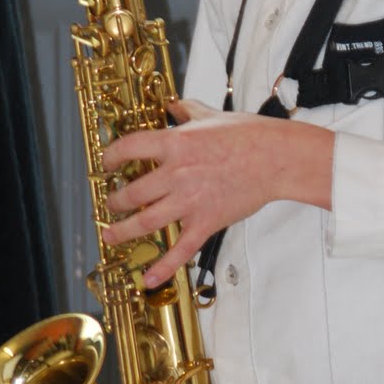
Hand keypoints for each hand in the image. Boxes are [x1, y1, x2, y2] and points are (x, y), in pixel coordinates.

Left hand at [102, 98, 334, 286]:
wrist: (277, 158)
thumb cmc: (249, 135)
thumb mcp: (211, 116)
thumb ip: (187, 111)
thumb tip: (174, 105)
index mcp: (175, 144)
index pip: (129, 149)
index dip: (111, 157)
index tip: (107, 164)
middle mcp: (176, 173)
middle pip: (132, 192)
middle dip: (115, 201)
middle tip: (110, 204)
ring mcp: (190, 200)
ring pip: (146, 221)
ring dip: (124, 230)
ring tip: (111, 235)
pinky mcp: (207, 222)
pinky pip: (181, 249)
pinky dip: (163, 267)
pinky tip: (149, 278)